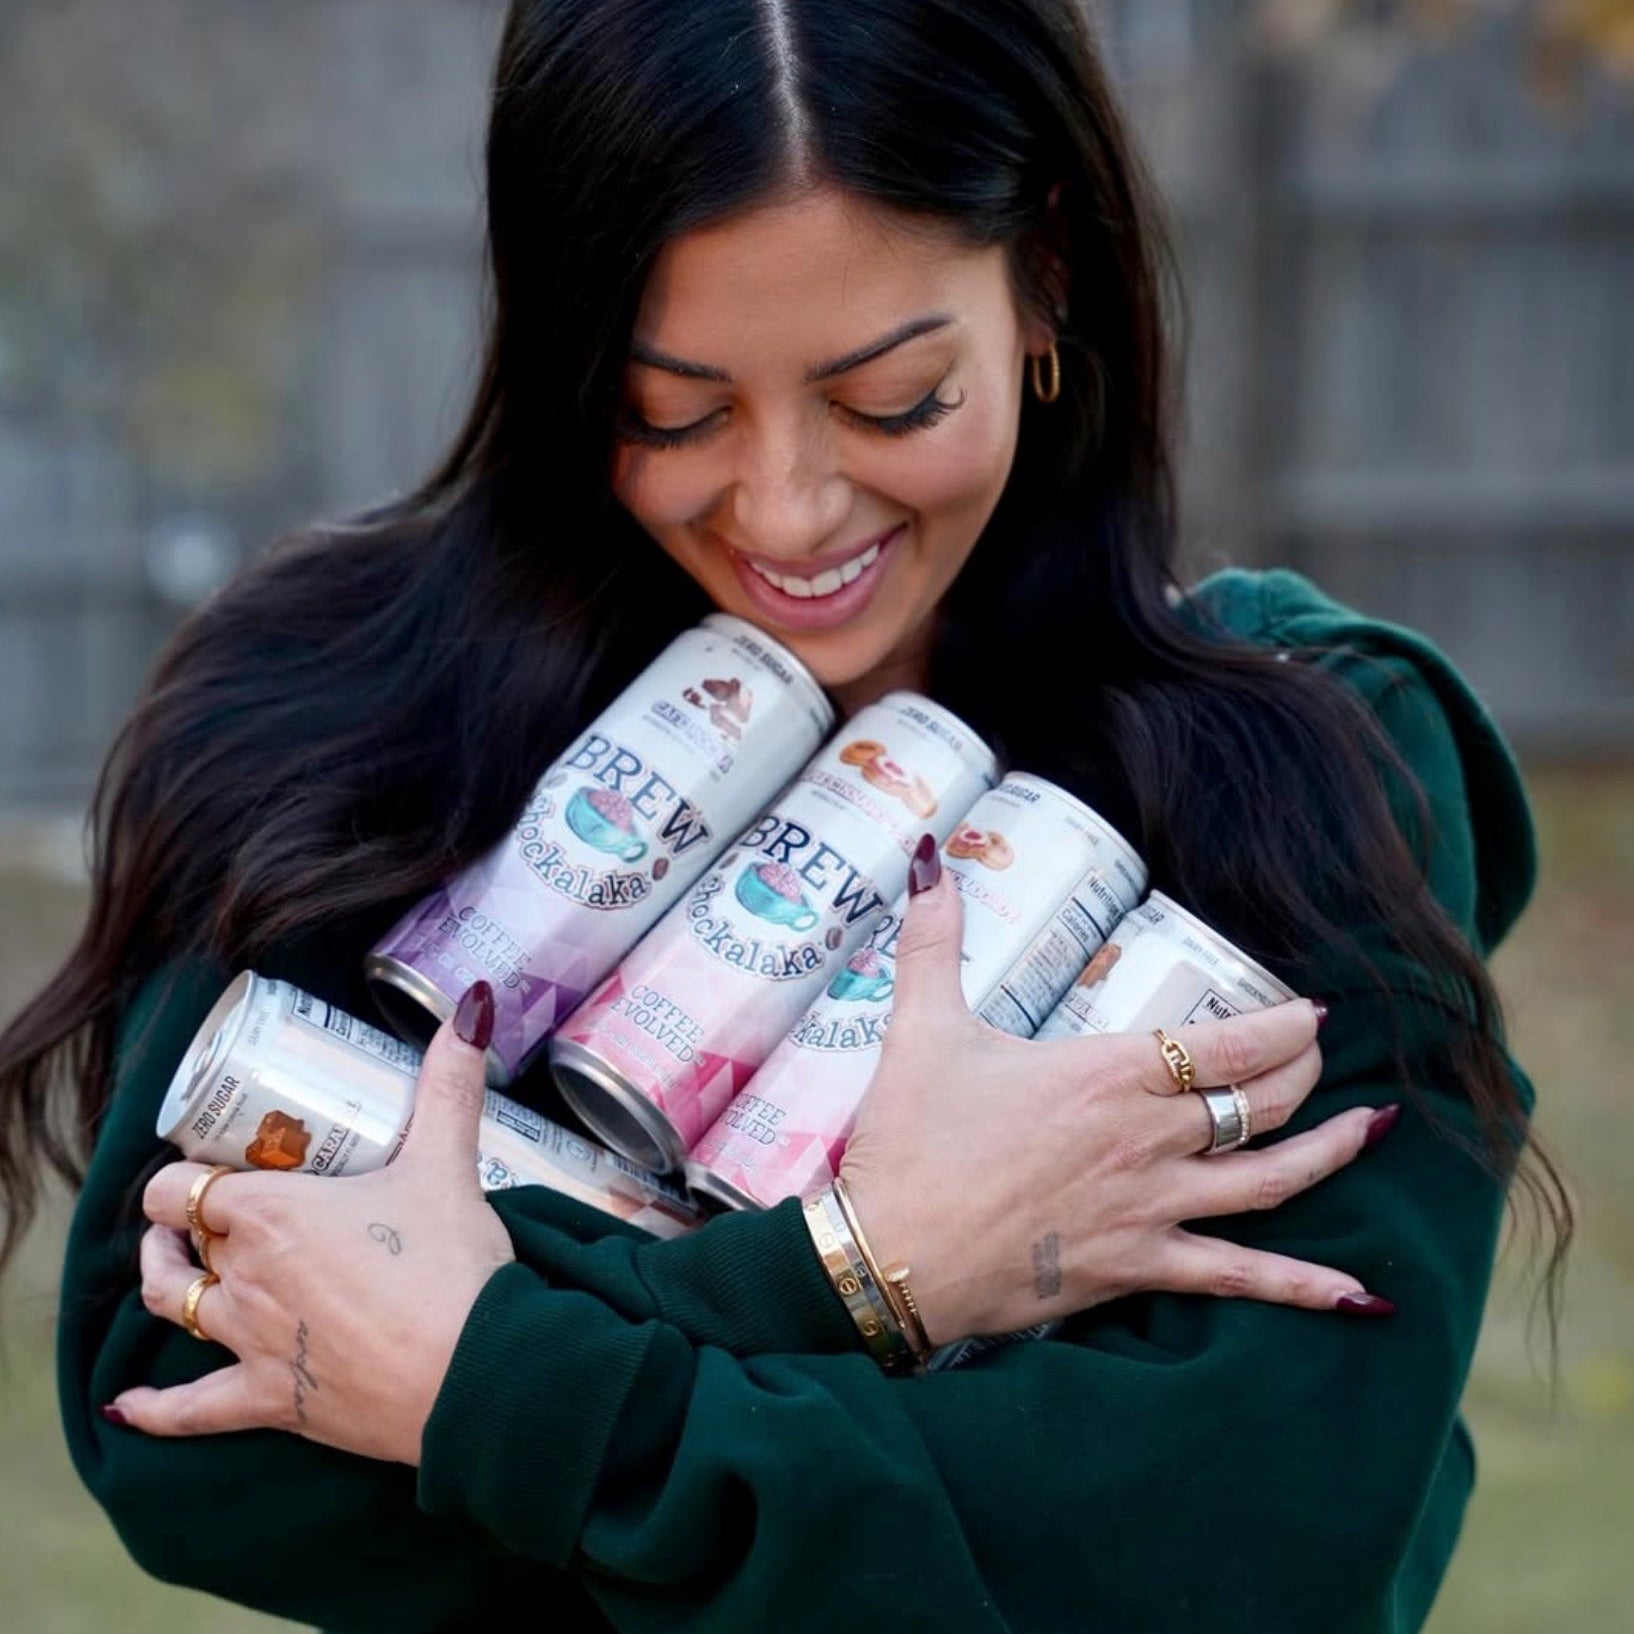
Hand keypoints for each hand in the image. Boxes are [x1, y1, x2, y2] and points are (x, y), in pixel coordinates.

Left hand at [106, 984, 515, 1463]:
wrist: (471, 1374)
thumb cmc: (450, 1266)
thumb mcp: (448, 1163)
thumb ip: (450, 1083)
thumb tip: (469, 1007)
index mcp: (270, 1214)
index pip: (186, 1186)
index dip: (189, 1173)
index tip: (218, 1164)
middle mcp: (244, 1275)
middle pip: (187, 1239)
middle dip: (191, 1220)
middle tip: (220, 1205)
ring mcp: (252, 1342)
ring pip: (177, 1306)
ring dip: (168, 1282)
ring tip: (172, 1265)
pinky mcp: (273, 1400)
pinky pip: (192, 1410)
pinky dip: (156, 1411)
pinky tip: (125, 1408)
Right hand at [839, 859, 1392, 1345]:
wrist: (892, 1255)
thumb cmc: (911, 1142)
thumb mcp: (921, 1027)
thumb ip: (933, 941)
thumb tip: (931, 857)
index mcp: (1109, 1075)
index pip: (1230, 1043)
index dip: (1284, 1024)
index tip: (1312, 1009)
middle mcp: (1148, 1140)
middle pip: (1262, 1102)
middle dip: (1308, 1073)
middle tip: (1323, 1053)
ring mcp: (1151, 1208)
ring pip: (1272, 1180)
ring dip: (1331, 1152)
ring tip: (1374, 1129)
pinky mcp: (1138, 1267)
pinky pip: (1240, 1278)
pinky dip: (1306, 1287)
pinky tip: (1365, 1295)